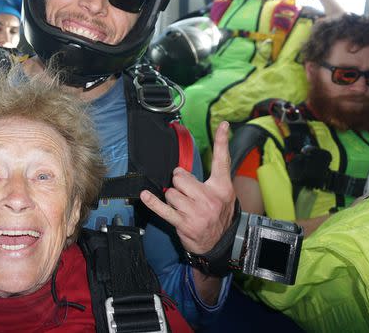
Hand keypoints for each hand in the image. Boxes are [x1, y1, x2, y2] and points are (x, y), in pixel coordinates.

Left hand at [140, 121, 235, 253]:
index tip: (223, 124)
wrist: (220, 243)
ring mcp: (197, 212)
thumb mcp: (223, 194)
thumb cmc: (217, 214)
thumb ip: (213, 176)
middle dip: (178, 183)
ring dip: (172, 199)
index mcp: (222, 188)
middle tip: (186, 193)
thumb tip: (202, 158)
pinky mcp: (184, 223)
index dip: (222, 141)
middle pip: (181, 177)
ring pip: (171, 193)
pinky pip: (163, 209)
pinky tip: (145, 195)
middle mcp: (210, 198)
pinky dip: (152, 202)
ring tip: (183, 207)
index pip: (222, 161)